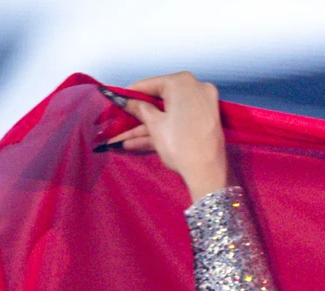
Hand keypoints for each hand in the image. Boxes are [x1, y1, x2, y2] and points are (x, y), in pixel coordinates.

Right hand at [103, 72, 228, 200]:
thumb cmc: (179, 143)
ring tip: (117, 139)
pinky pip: (178, 123)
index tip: (116, 99)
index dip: (130, 93)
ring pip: (167, 115)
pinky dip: (160, 132)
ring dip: (143, 128)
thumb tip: (127, 101)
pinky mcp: (204, 124)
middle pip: (160, 100)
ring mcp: (203, 107)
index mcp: (183, 82)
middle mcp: (196, 89)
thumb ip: (139, 109)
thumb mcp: (154, 124)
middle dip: (137, 114)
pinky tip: (132, 144)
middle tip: (118, 119)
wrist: (208, 173)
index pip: (151, 84)